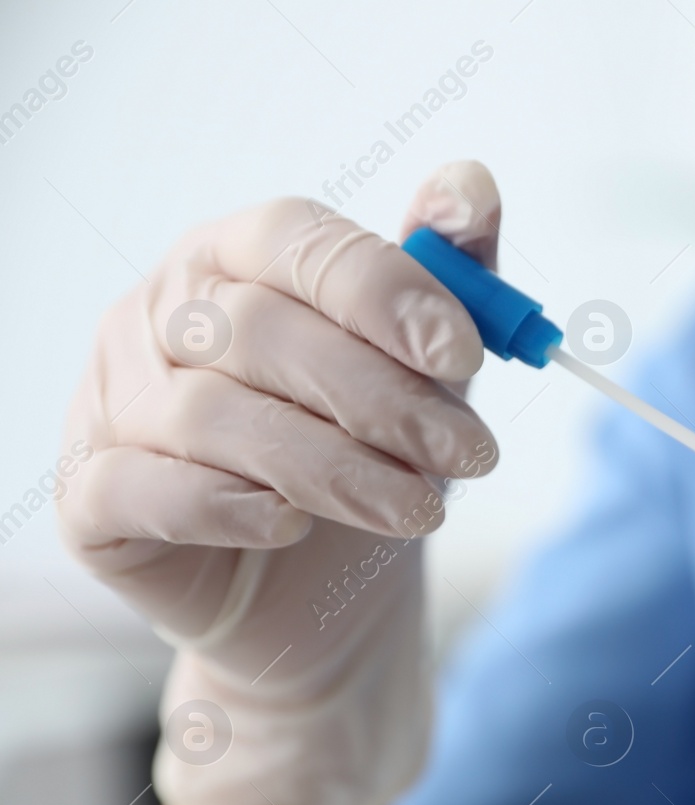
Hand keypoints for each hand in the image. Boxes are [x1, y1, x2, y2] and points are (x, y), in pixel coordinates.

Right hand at [59, 162, 503, 804]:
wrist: (319, 596)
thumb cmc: (368, 456)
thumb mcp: (427, 369)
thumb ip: (451, 275)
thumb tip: (470, 185)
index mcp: (235, 258)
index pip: (294, 239)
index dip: (383, 289)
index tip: (465, 354)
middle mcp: (159, 316)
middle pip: (262, 330)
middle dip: (383, 398)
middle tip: (470, 453)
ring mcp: (114, 402)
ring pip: (213, 415)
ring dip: (335, 466)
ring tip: (421, 509)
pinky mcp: (91, 497)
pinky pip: (140, 488)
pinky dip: (223, 504)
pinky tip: (292, 525)